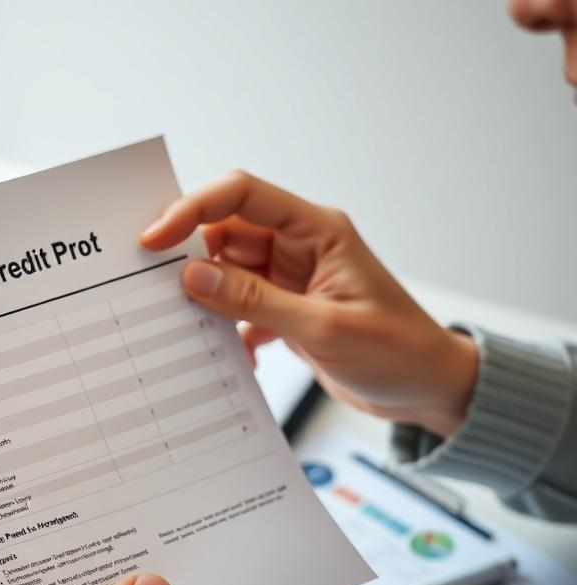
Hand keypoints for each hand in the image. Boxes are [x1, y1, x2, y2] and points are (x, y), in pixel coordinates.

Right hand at [141, 171, 477, 437]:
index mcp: (317, 230)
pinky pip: (240, 307)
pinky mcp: (287, 310)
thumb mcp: (323, 327)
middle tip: (155, 290)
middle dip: (191, 259)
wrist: (428, 389)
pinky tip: (236, 357)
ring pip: (228, 272)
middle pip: (226, 234)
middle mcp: (301, 247)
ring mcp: (291, 279)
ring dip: (208, 299)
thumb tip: (193, 276)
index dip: (193, 208)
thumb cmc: (397, 351)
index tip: (155, 239)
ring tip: (188, 327)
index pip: (242, 196)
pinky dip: (230, 329)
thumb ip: (254, 300)